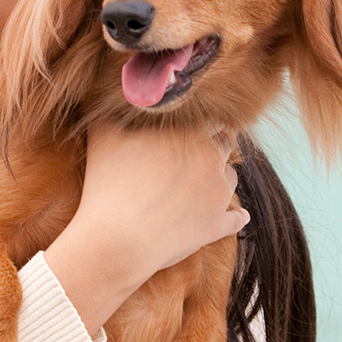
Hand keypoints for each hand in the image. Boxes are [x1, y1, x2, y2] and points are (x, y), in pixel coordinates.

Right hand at [45, 122, 248, 333]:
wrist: (117, 240)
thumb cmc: (108, 185)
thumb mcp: (103, 136)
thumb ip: (113, 111)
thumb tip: (118, 100)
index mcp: (192, 134)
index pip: (210, 120)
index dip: (199, 124)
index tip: (189, 130)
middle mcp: (213, 161)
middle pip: (225, 145)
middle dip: (212, 147)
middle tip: (195, 154)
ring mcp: (219, 196)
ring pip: (230, 179)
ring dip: (219, 178)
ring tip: (200, 184)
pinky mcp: (217, 226)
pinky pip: (237, 219)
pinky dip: (235, 217)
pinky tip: (238, 217)